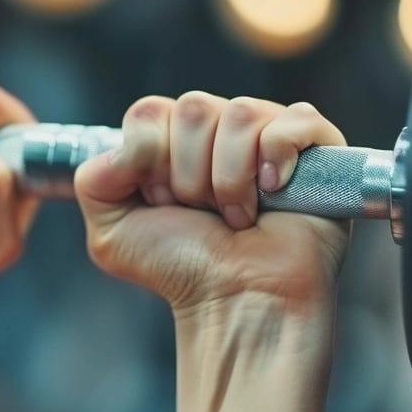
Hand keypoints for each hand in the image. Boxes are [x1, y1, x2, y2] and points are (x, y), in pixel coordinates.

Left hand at [74, 92, 350, 313]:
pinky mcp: (317, 150)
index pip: (151, 111)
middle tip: (203, 214)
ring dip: (230, 179)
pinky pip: (293, 120)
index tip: (164, 204)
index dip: (151, 159)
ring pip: (239, 114)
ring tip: (238, 217)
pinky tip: (274, 193)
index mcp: (175, 143)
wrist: (236, 304)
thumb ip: (94, 178)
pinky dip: (277, 158)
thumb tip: (126, 143)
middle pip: (194, 107)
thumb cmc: (181, 270)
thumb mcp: (111, 233)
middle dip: (190, 174)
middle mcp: (220, 133)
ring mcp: (269, 138)